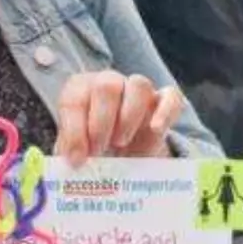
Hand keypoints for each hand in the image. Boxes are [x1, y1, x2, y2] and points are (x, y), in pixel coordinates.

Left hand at [57, 72, 182, 164]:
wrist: (121, 156)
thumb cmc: (92, 150)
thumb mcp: (76, 152)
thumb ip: (71, 152)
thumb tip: (72, 161)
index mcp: (80, 90)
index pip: (74, 99)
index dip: (74, 130)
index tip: (77, 159)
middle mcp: (109, 82)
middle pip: (107, 85)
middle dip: (101, 122)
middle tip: (100, 150)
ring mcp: (138, 90)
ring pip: (139, 85)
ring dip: (129, 116)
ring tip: (121, 144)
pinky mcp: (165, 102)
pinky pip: (171, 96)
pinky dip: (165, 111)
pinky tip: (155, 130)